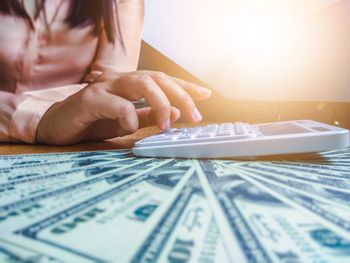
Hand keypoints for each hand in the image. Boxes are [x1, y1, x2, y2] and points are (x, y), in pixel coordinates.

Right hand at [36, 71, 210, 144]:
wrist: (57, 126)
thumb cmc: (93, 122)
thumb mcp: (127, 121)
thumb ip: (149, 116)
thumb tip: (176, 113)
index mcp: (130, 86)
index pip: (163, 80)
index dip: (185, 87)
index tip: (206, 94)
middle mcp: (119, 81)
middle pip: (156, 78)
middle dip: (180, 95)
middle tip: (195, 116)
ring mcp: (104, 87)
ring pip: (140, 83)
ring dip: (160, 103)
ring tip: (169, 125)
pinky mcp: (89, 100)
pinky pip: (116, 104)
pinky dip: (130, 116)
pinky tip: (133, 127)